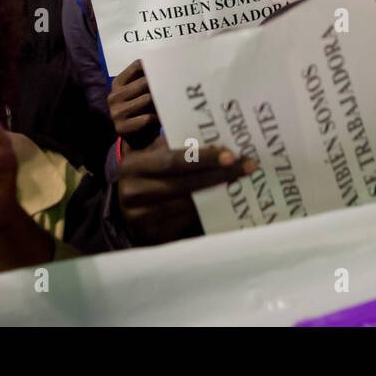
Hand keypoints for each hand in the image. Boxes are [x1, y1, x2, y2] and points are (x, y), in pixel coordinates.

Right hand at [107, 59, 159, 150]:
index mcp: (117, 83)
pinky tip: (158, 121)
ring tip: (164, 107)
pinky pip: (146, 118)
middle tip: (172, 90)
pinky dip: (156, 119)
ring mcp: (115, 112)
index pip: (138, 66)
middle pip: (144, 82)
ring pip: (146, 99)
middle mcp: (113, 96)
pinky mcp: (120, 127)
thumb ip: (148, 80)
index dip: (154, 67)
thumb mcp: (144, 92)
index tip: (167, 70)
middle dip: (159, 87)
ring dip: (159, 104)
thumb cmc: (145, 111)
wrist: (139, 139)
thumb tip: (167, 66)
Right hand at [117, 135, 253, 244]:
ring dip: (217, 194)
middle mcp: (133, 192)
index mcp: (133, 165)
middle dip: (218, 175)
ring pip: (187, 205)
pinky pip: (186, 224)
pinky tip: (227, 203)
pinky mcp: (152, 236)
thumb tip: (216, 138)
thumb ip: (174, 146)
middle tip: (247, 167)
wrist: (128, 208)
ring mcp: (141, 218)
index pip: (172, 161)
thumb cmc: (149, 174)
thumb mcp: (152, 156)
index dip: (202, 158)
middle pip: (183, 184)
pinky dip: (207, 212)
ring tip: (241, 182)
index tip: (230, 154)